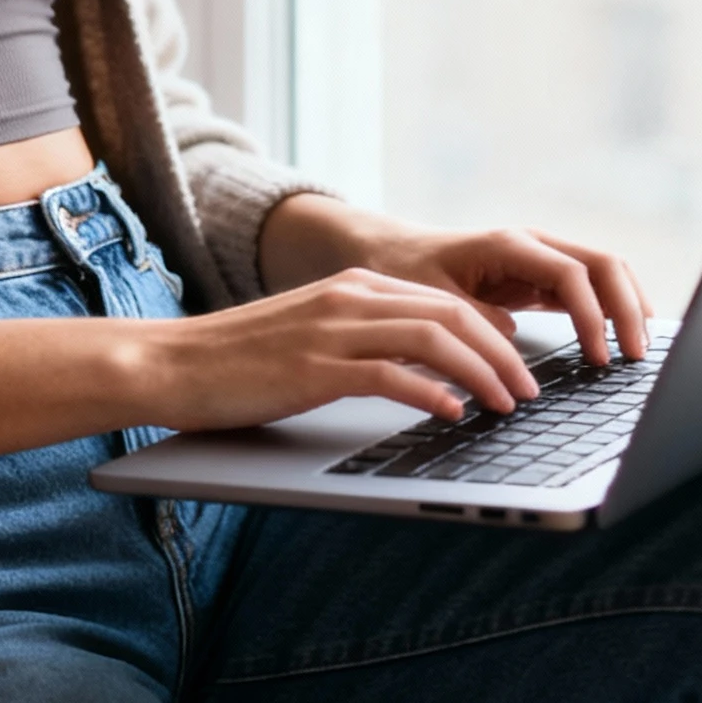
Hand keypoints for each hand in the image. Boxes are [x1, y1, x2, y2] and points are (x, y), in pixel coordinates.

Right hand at [0, 259, 542, 462]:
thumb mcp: (312, 340)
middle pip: (452, 313)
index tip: (521, 368)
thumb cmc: (238, 364)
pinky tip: (452, 415)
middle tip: (531, 394)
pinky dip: (432, 392)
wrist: (170, 364)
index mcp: (353, 287)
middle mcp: (349, 297)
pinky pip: (391, 373)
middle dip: (503, 354)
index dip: (493, 333)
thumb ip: (365, 345)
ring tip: (507, 407)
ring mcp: (331, 328)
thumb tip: (428, 375)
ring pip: (434, 338)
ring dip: (482, 374)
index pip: (445, 300)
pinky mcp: (314, 366)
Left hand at [348, 219, 650, 368]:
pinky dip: (609, 309)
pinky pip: (588, 288)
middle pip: (603, 265)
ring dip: (626, 307)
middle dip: (627, 308)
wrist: (393, 251)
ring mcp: (541, 258)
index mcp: (509, 245)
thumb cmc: (407, 270)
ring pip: (604, 273)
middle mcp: (534, 245)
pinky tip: (619, 337)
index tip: (599, 356)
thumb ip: (473, 317)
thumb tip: (510, 339)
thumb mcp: (431, 298)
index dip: (592, 316)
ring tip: (639, 349)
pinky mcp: (541, 276)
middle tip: (638, 355)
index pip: (572, 274)